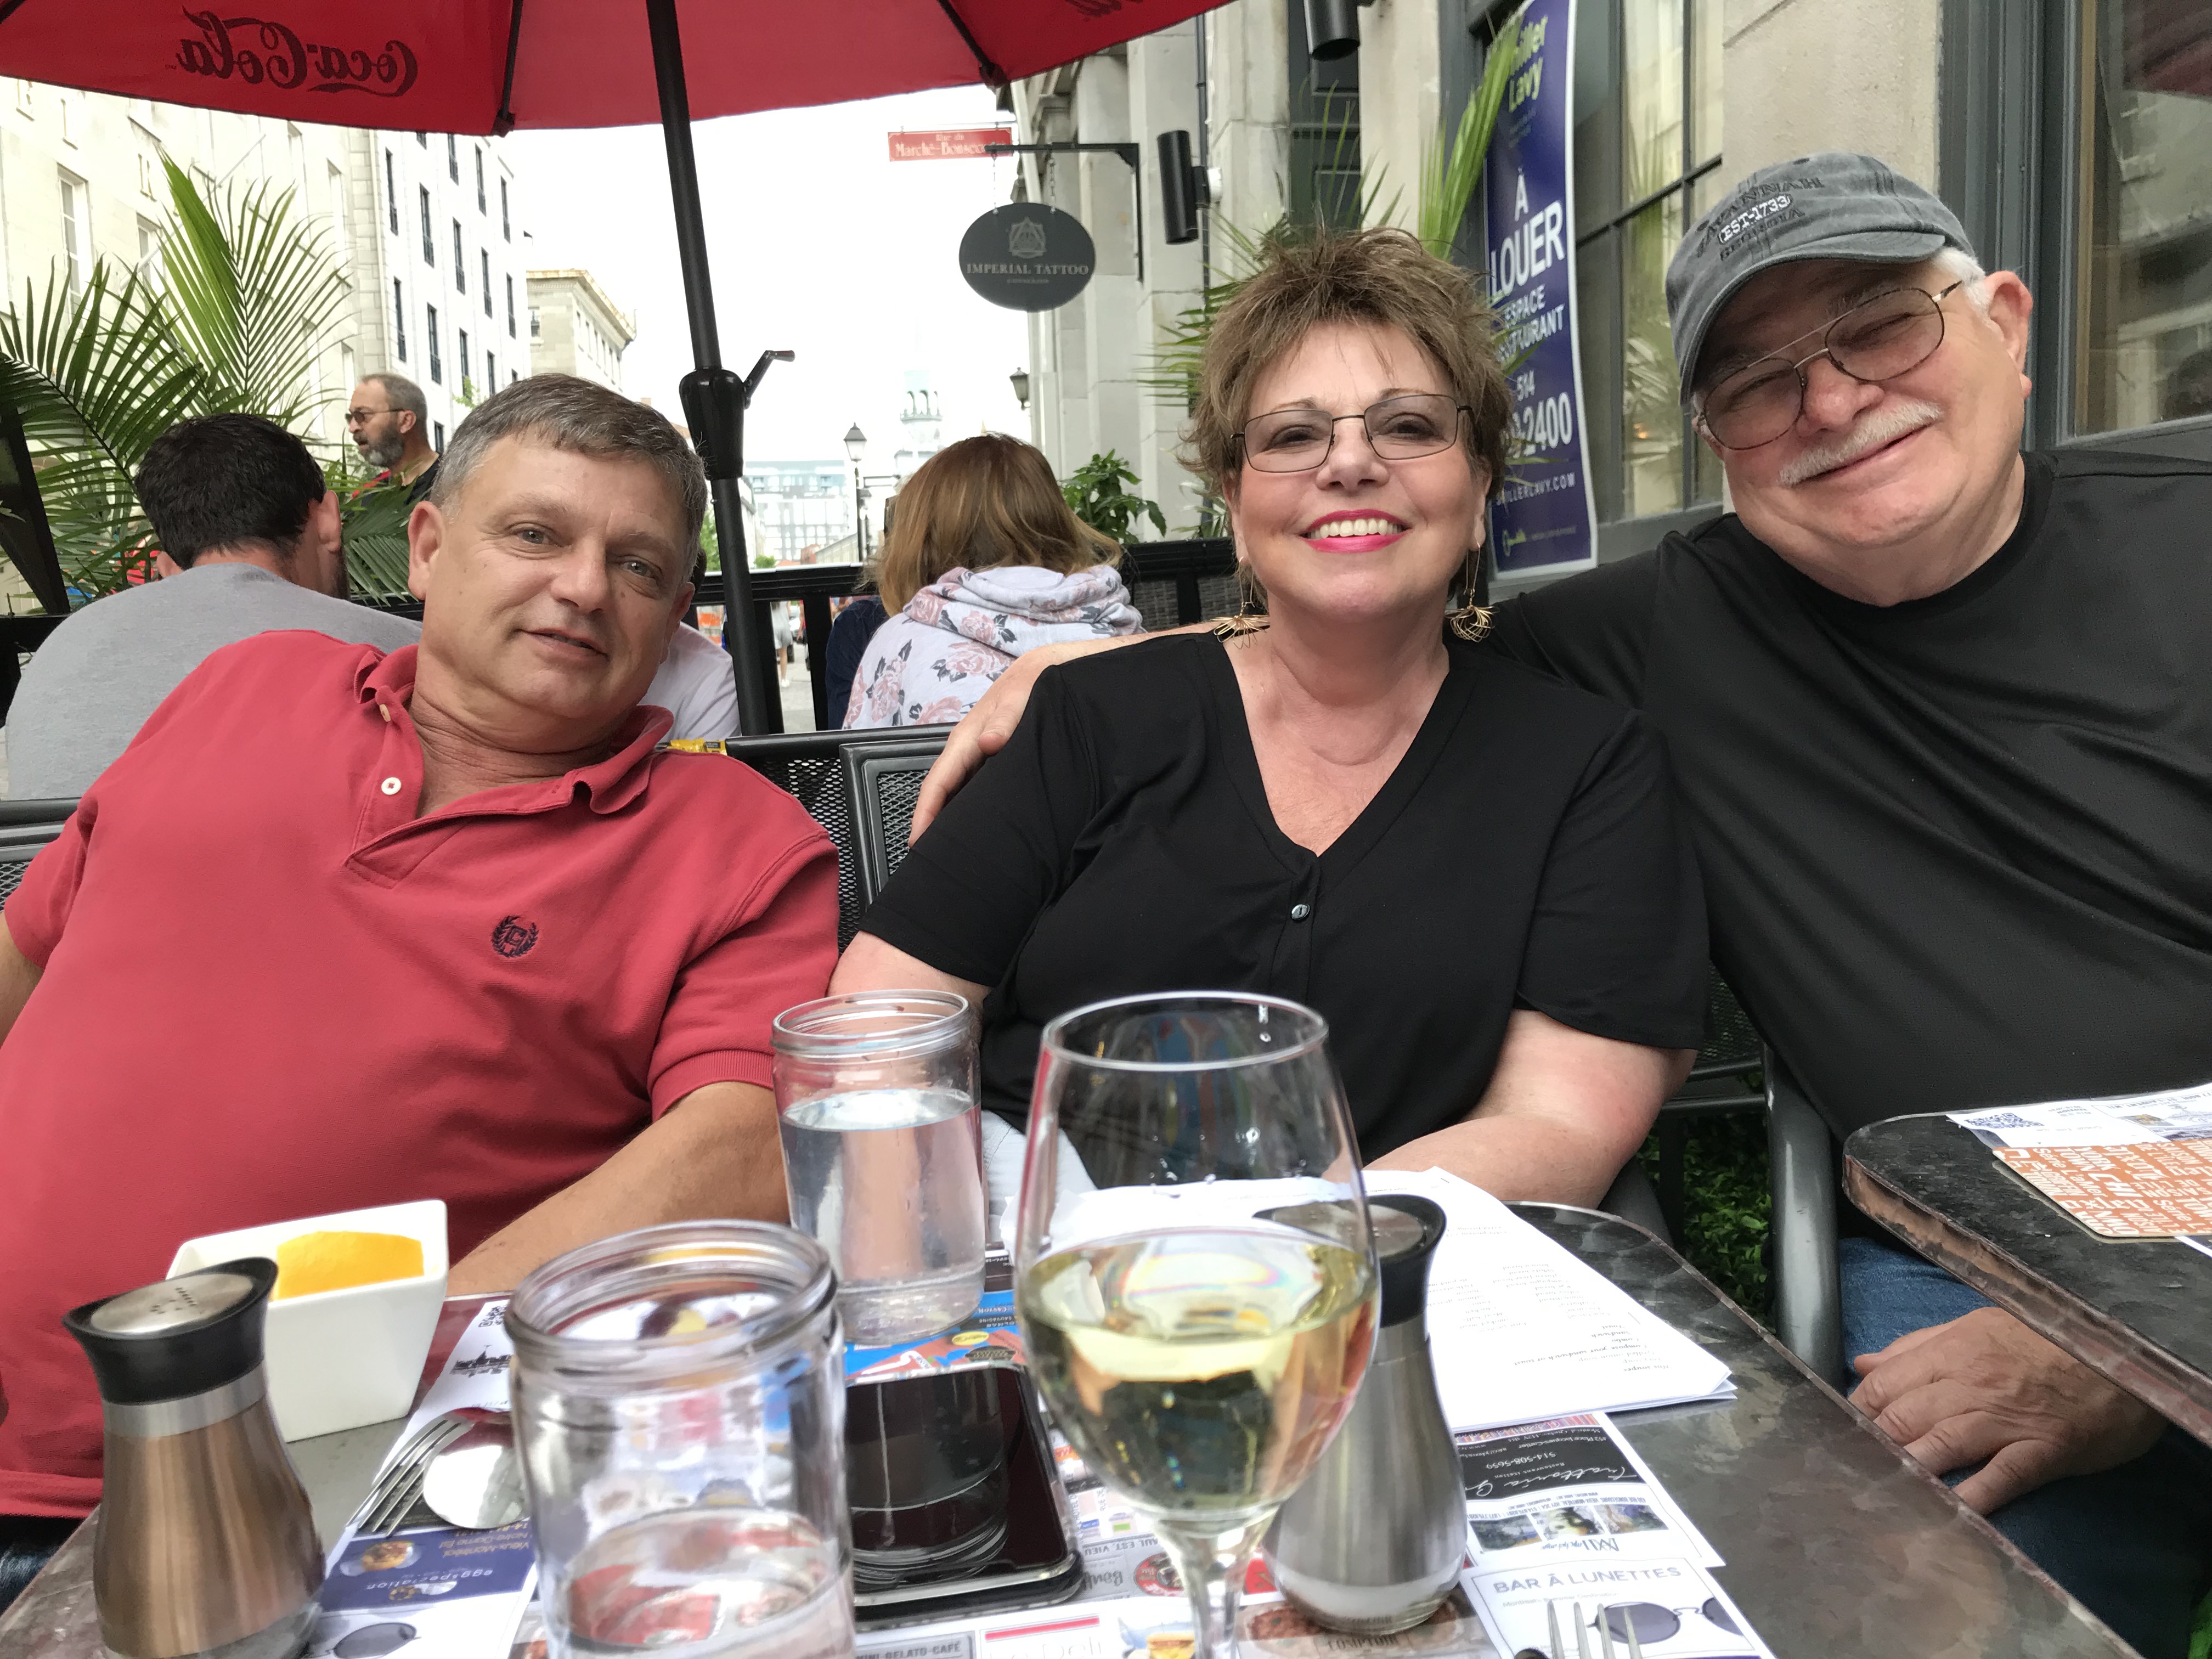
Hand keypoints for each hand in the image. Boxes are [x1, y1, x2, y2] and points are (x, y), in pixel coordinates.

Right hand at [908, 640, 1096, 841]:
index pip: (937, 782)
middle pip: (942, 793)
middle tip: (930, 860)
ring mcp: (980, 756)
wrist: (1051, 670)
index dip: (925, 813)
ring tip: (947, 852)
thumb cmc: (1033, 683)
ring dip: (949, 819)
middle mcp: (969, 750)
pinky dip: (968, 808)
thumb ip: (1006, 720)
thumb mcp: (1021, 697)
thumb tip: (989, 743)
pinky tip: (976, 827)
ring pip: (957, 793)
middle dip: (931, 825)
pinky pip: (974, 789)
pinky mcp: (995, 760)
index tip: (918, 842)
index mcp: (967, 739)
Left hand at [1849, 1306, 2164, 1512]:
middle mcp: (1972, 1383)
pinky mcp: (2045, 1448)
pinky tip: (1949, 1511)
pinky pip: (2003, 1474)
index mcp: (1952, 1350)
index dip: (1857, 1411)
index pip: (1886, 1384)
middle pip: (1905, 1416)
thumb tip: (1863, 1365)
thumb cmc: (2046, 1341)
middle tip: (1844, 1473)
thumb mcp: (1976, 1327)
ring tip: (1878, 1493)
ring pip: (1944, 1443)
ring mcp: (2008, 1418)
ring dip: (1908, 1469)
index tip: (1834, 1433)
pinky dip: (1975, 1494)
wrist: (2122, 1350)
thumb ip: (1916, 1347)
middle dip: (1871, 1445)